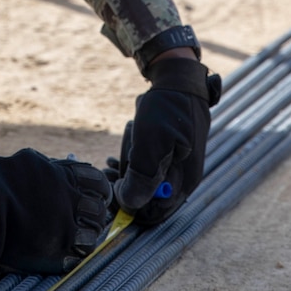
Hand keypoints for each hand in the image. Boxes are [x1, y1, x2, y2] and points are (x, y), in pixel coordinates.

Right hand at [0, 149, 111, 273]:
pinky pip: (78, 256)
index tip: (95, 197)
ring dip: (86, 236)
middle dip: (94, 215)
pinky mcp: (56, 253)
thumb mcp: (29, 161)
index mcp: (66, 178)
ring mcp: (64, 229)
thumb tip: (73, 163)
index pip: (100, 184)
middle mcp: (70, 202)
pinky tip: (64, 250)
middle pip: (99, 211)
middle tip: (86, 220)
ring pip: (93, 236)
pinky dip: (74, 253)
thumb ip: (54, 165)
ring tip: (75, 237)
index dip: (99, 191)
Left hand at [107, 56, 221, 225]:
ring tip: (110, 164)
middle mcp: (184, 177)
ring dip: (127, 175)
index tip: (112, 192)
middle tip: (106, 176)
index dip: (131, 207)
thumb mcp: (150, 144)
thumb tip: (129, 204)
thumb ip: (142, 177)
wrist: (177, 78)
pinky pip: (148, 169)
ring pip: (146, 184)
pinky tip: (115, 159)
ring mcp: (179, 165)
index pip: (157, 213)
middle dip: (126, 189)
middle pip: (150, 200)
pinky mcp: (170, 153)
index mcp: (184, 180)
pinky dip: (131, 165)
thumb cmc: (165, 109)